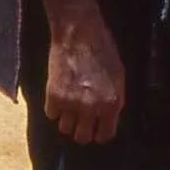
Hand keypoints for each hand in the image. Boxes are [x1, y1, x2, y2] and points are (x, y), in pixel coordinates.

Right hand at [44, 8, 125, 144]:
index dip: (100, 132)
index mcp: (112, 104)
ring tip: (69, 107)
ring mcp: (71, 103)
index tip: (96, 127)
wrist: (79, 32)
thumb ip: (113, 100)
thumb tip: (108, 116)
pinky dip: (53, 108)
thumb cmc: (103, 49)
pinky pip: (51, 114)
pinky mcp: (53, 96)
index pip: (105, 135)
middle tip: (80, 119)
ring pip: (65, 129)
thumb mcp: (118, 76)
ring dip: (67, 120)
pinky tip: (58, 96)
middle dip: (82, 130)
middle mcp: (92, 108)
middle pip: (83, 137)